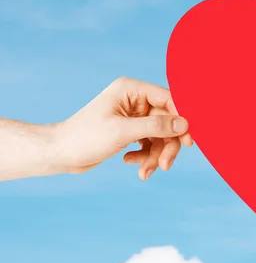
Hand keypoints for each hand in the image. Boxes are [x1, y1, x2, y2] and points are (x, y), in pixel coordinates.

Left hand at [54, 77, 193, 178]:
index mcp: (131, 90)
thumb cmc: (85, 137)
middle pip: (167, 122)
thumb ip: (156, 126)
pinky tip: (130, 162)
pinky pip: (150, 143)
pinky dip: (144, 157)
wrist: (60, 154)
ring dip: (155, 156)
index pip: (168, 99)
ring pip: (160, 136)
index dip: (181, 119)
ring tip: (144, 172)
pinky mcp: (131, 131)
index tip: (189, 140)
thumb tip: (185, 124)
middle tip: (165, 165)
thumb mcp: (122, 131)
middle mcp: (134, 100)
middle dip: (166, 146)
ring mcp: (133, 116)